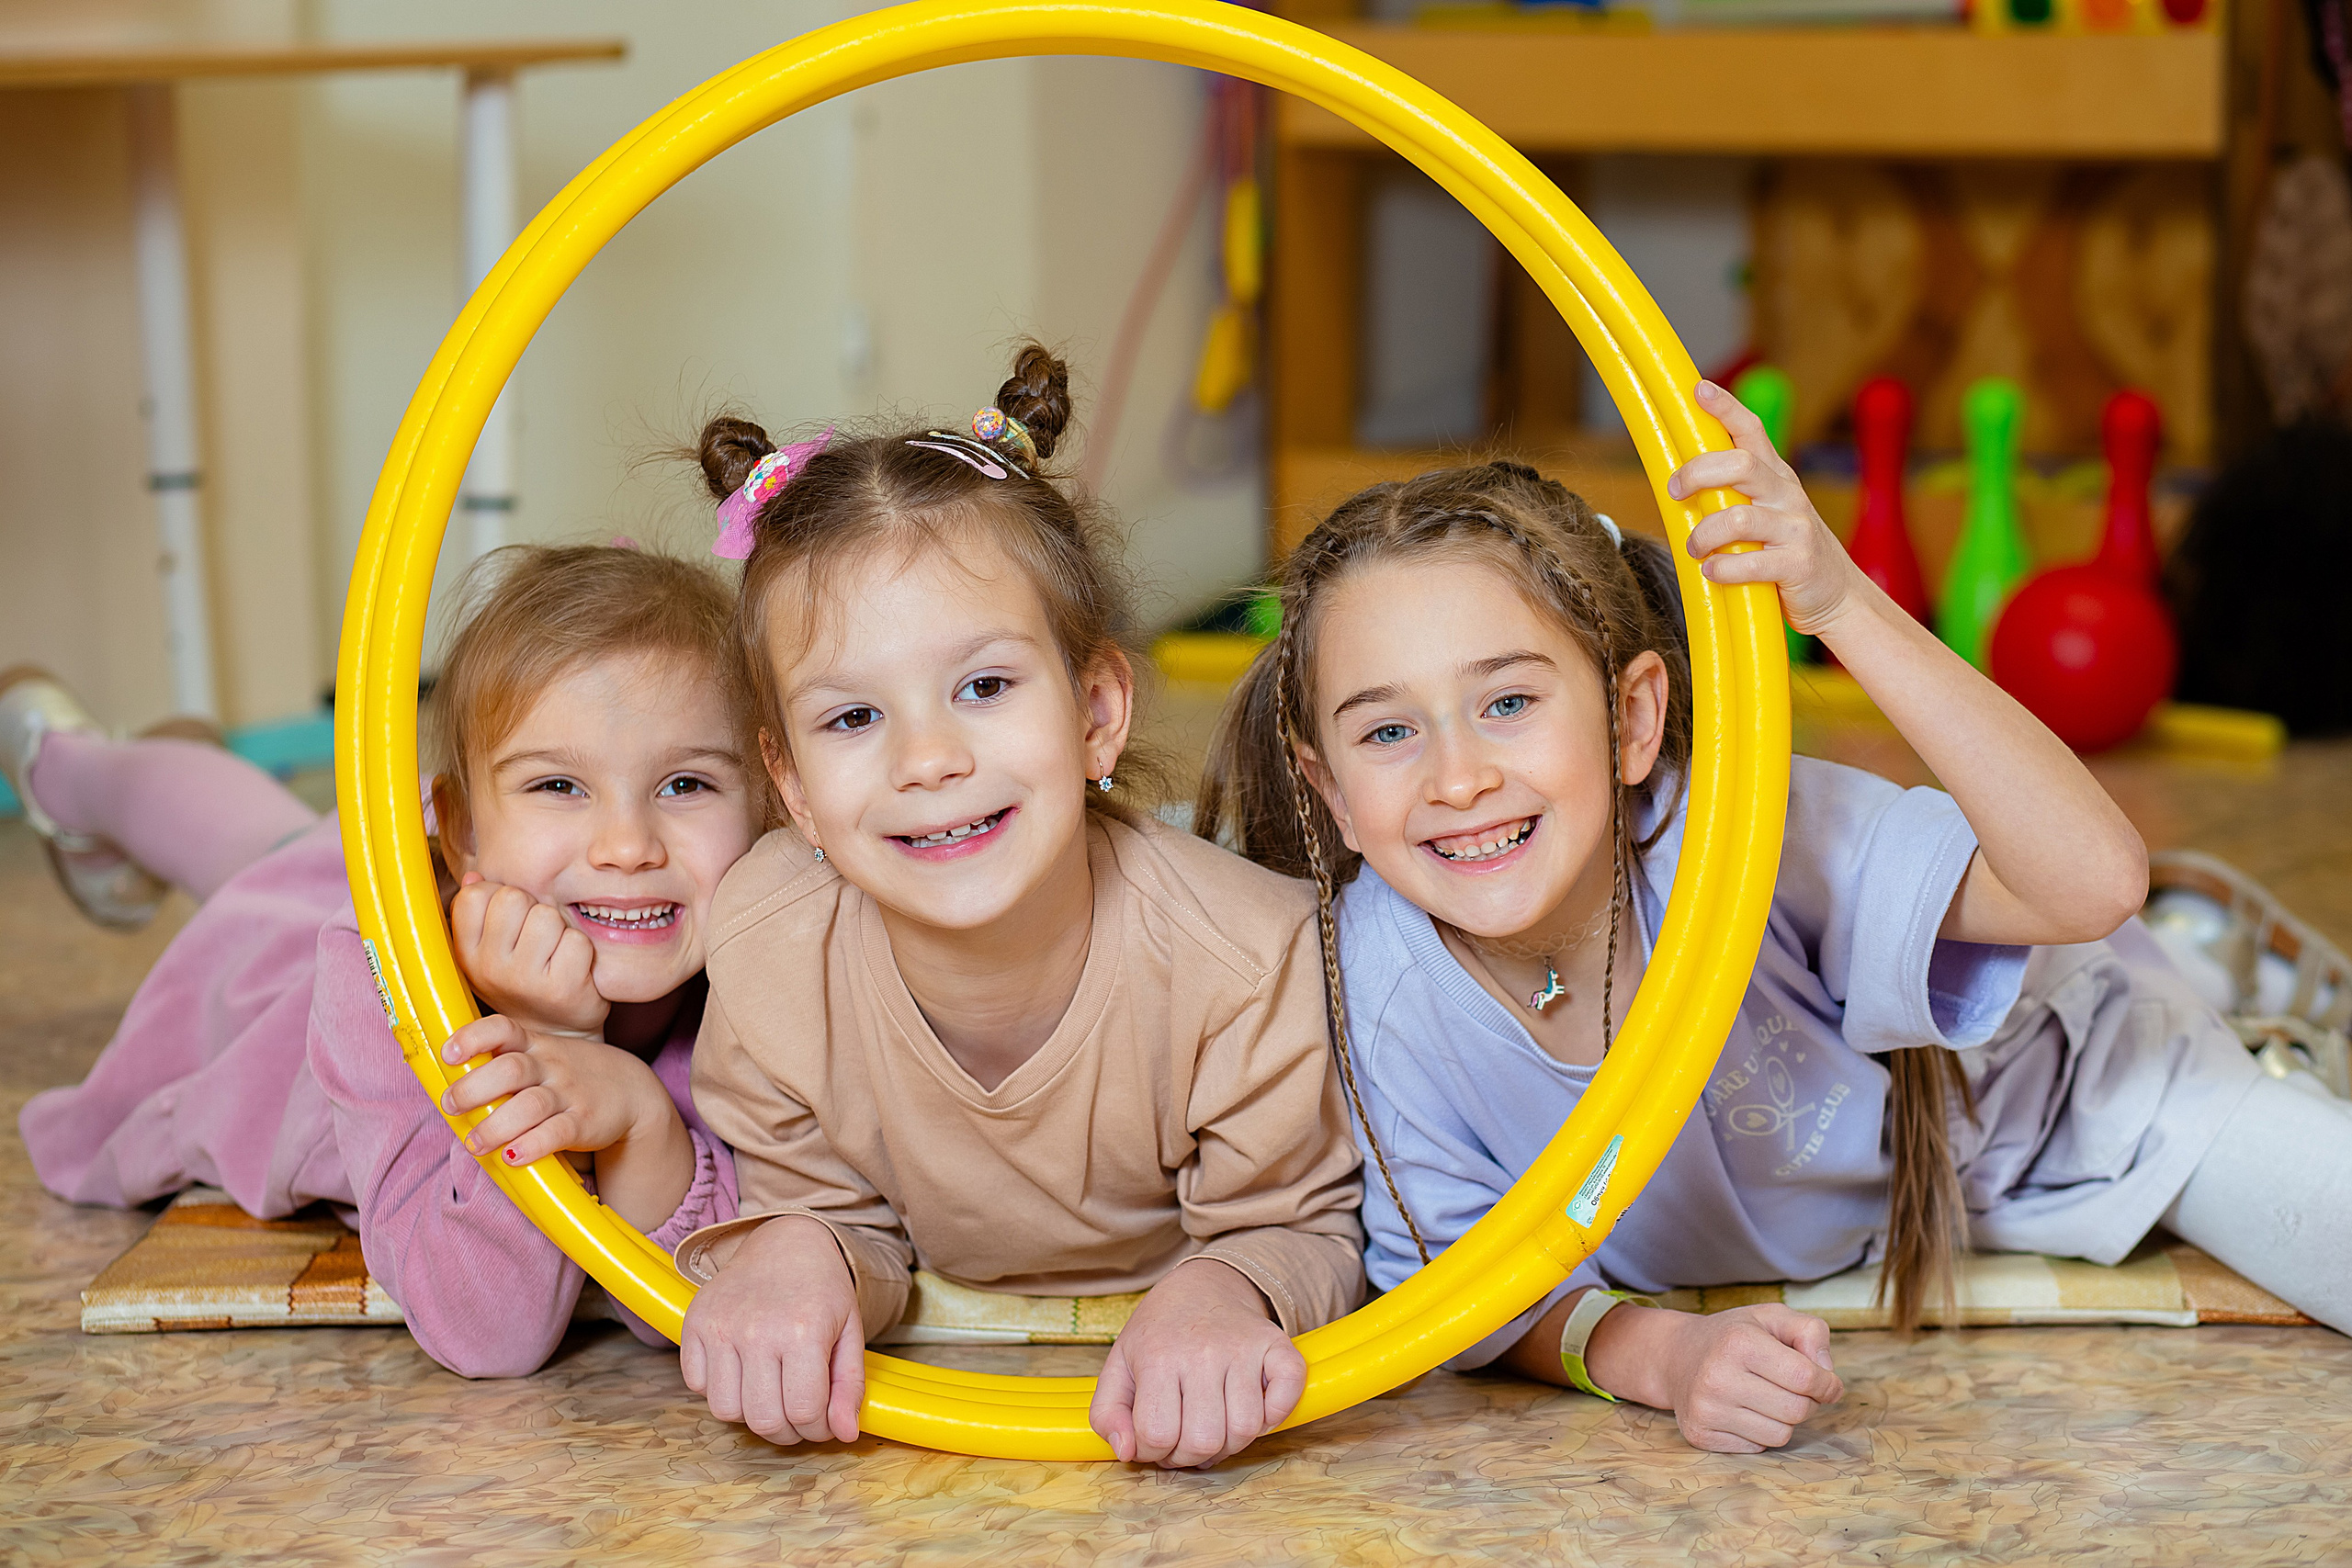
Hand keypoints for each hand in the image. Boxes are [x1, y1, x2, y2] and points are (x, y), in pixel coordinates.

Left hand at [439, 1014, 670, 1168]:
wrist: (634, 1093)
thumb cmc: (572, 1076)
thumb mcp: (545, 1057)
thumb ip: (504, 1064)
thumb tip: (447, 1085)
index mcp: (535, 1046)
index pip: (503, 1028)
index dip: (473, 1037)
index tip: (449, 1053)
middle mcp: (550, 1066)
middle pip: (510, 1069)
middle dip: (474, 1088)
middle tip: (451, 1105)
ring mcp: (569, 1094)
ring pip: (529, 1105)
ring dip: (496, 1126)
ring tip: (474, 1144)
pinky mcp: (585, 1122)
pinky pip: (557, 1133)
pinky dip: (533, 1145)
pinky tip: (513, 1156)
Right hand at [450, 872, 606, 1035]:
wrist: (556, 1033)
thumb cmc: (524, 981)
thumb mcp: (491, 950)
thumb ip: (481, 911)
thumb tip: (475, 874)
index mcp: (466, 953)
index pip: (474, 894)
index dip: (499, 897)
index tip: (510, 922)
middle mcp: (488, 967)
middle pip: (513, 898)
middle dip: (531, 910)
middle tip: (537, 940)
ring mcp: (523, 979)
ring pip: (547, 916)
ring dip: (559, 930)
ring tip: (555, 954)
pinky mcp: (561, 988)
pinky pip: (577, 941)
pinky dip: (582, 950)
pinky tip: (573, 969)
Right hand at [680, 1216, 864, 1445]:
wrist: (784, 1242)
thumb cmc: (822, 1290)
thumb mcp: (851, 1331)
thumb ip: (850, 1386)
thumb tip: (845, 1436)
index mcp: (803, 1331)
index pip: (804, 1412)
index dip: (817, 1429)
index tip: (822, 1421)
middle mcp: (757, 1330)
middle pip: (763, 1420)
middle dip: (787, 1431)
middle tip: (798, 1415)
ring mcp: (719, 1327)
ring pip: (725, 1411)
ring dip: (750, 1414)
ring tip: (770, 1393)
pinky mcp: (693, 1324)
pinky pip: (697, 1386)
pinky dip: (719, 1390)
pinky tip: (743, 1372)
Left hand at [1090, 1257, 1304, 1467]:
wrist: (1202, 1285)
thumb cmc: (1159, 1333)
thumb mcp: (1118, 1365)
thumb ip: (1107, 1414)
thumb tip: (1126, 1452)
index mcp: (1158, 1356)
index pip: (1157, 1434)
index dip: (1152, 1451)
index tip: (1154, 1439)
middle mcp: (1203, 1351)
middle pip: (1203, 1440)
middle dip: (1189, 1455)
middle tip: (1184, 1439)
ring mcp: (1243, 1348)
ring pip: (1246, 1429)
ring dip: (1229, 1444)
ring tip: (1214, 1428)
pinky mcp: (1276, 1345)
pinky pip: (1287, 1394)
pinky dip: (1275, 1415)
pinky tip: (1253, 1411)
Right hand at [1587, 1301, 1843, 1453]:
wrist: (1673, 1356)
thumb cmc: (1732, 1336)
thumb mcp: (1771, 1317)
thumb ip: (1810, 1331)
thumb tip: (1827, 1373)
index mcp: (1739, 1342)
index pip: (1807, 1378)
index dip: (1827, 1384)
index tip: (1827, 1383)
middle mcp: (1717, 1377)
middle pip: (1797, 1411)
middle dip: (1807, 1402)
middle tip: (1794, 1389)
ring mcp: (1705, 1409)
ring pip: (1780, 1436)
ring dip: (1784, 1420)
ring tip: (1768, 1398)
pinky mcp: (1699, 1434)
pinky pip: (1757, 1448)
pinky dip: (1760, 1433)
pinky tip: (1745, 1411)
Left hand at [1667, 379, 1865, 637]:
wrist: (1836, 596)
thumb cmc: (1785, 552)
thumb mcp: (1763, 513)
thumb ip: (1730, 495)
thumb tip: (1675, 483)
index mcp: (1774, 477)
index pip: (1751, 431)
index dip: (1725, 408)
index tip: (1698, 389)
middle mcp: (1787, 494)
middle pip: (1740, 464)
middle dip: (1698, 473)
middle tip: (1675, 491)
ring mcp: (1795, 528)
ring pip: (1739, 517)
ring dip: (1705, 534)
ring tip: (1696, 549)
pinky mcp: (1798, 564)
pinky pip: (1751, 563)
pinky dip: (1723, 569)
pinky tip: (1713, 572)